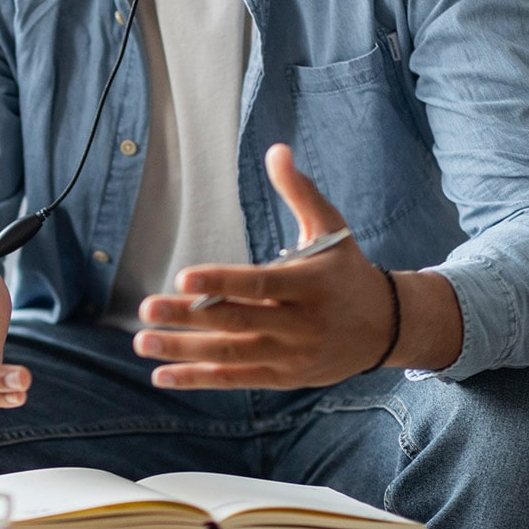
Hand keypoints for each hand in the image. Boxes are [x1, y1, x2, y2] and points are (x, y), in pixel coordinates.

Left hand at [132, 144, 395, 389]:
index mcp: (311, 284)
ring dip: (184, 351)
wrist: (386, 327)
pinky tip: (162, 375)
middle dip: (189, 316)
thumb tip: (276, 150)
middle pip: (238, 321)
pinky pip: (236, 378)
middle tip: (147, 309)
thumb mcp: (331, 229)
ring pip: (232, 354)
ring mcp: (291, 355)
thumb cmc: (347, 270)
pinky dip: (198, 378)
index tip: (184, 275)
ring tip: (142, 342)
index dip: (222, 282)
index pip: (260, 284)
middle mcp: (301, 323)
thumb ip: (300, 192)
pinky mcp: (283, 377)